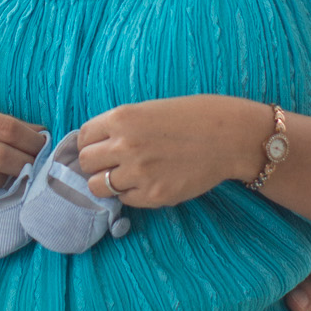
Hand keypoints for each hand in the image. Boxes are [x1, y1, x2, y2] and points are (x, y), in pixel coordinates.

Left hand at [77, 95, 260, 206]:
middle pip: (86, 163)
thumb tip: (96, 146)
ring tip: (130, 175)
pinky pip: (125, 200)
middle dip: (96, 164)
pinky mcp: (153, 196)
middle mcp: (125, 145)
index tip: (100, 147)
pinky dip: (131, 194)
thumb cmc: (192, 117)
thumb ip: (121, 127)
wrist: (228, 136)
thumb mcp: (149, 109)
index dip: (90, 144)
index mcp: (122, 118)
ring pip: (99, 187)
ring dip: (109, 182)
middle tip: (113, 163)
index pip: (83, 138)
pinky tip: (149, 182)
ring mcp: (138, 173)